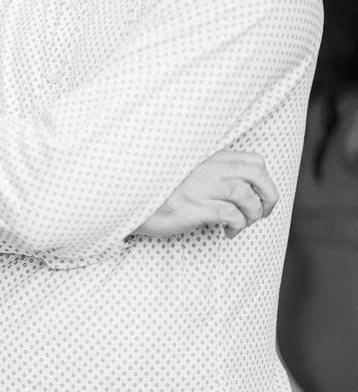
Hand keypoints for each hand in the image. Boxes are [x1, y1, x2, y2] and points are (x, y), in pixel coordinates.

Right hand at [133, 150, 278, 238]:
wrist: (123, 201)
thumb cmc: (157, 192)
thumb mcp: (186, 175)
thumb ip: (210, 173)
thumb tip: (242, 190)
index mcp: (207, 158)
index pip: (254, 160)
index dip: (265, 181)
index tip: (259, 198)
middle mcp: (205, 169)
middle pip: (257, 175)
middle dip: (270, 196)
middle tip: (263, 213)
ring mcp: (197, 187)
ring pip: (246, 195)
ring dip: (253, 214)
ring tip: (243, 225)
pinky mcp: (191, 207)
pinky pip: (230, 214)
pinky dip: (238, 225)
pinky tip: (228, 233)